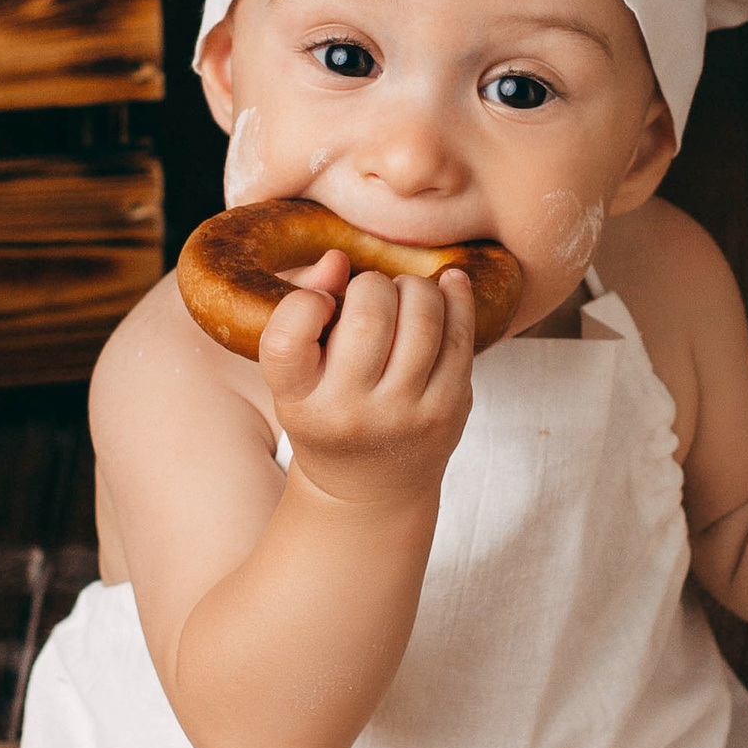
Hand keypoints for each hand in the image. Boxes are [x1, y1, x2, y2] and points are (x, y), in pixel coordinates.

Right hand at [259, 251, 476, 513]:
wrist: (371, 488)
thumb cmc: (327, 411)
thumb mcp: (297, 374)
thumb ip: (302, 305)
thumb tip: (337, 259)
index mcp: (298, 402)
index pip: (287, 340)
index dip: (305, 303)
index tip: (322, 304)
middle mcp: (349, 413)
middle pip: (368, 317)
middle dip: (372, 285)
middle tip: (372, 293)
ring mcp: (405, 414)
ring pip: (422, 318)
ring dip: (415, 287)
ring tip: (405, 293)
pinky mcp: (449, 409)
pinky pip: (461, 336)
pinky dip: (456, 297)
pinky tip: (446, 285)